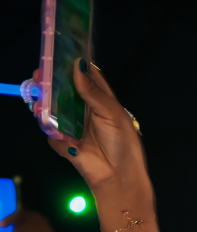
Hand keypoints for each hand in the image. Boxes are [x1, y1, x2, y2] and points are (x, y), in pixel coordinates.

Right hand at [38, 60, 152, 210]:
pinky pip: (52, 133)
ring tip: (39, 98)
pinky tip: (52, 128)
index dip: (73, 64)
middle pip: (64, 90)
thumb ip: (93, 92)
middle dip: (51, 82)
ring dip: (44, 103)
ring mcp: (74, 127)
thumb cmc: (123, 145)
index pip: (85, 76)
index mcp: (101, 100)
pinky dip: (51, 131)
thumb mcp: (112, 114)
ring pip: (53, 109)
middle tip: (40, 75)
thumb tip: (77, 67)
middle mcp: (86, 111)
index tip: (59, 53)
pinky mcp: (65, 143)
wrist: (120, 178)